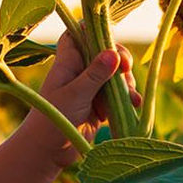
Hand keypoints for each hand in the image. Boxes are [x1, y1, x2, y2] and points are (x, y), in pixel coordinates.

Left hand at [22, 29, 141, 168]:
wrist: (48, 150)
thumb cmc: (53, 117)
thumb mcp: (76, 94)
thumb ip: (95, 74)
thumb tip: (113, 52)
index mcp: (68, 61)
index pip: (79, 34)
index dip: (96, 32)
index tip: (111, 44)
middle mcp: (79, 71)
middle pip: (105, 53)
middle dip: (120, 61)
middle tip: (126, 70)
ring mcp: (90, 87)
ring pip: (115, 75)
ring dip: (125, 84)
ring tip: (128, 98)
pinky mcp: (99, 104)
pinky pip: (118, 95)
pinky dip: (127, 98)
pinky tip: (134, 105)